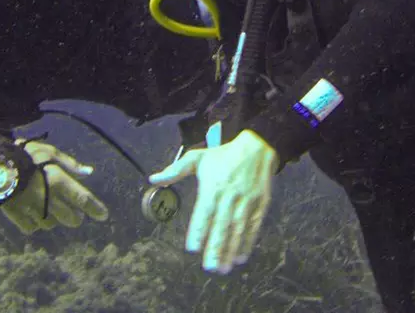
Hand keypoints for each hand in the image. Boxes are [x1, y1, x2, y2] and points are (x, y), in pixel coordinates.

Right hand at [1, 140, 108, 233]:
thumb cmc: (26, 154)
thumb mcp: (50, 153)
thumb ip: (71, 164)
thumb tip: (89, 173)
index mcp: (56, 180)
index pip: (82, 199)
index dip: (95, 208)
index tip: (104, 215)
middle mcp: (46, 198)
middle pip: (70, 218)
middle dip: (75, 217)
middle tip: (75, 213)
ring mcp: (30, 209)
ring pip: (51, 225)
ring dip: (54, 219)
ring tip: (50, 210)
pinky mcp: (15, 215)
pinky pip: (31, 228)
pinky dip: (35, 223)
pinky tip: (33, 214)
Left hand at [148, 130, 278, 273]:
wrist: (256, 147)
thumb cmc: (223, 155)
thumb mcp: (198, 157)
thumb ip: (175, 170)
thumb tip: (153, 179)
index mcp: (213, 185)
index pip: (205, 211)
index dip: (199, 230)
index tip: (192, 247)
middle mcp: (230, 195)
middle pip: (222, 224)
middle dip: (216, 246)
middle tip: (208, 267)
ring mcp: (247, 200)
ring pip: (238, 228)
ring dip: (231, 249)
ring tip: (223, 267)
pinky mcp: (260, 203)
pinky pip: (253, 226)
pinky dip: (248, 242)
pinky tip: (240, 257)